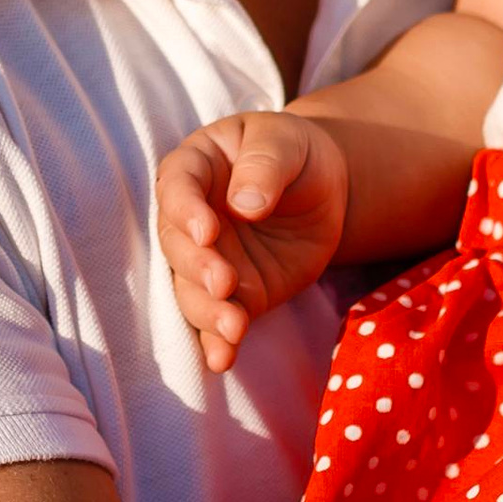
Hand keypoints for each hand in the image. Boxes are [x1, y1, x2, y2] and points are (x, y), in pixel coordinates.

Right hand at [156, 112, 350, 370]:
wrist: (325, 188)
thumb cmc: (296, 152)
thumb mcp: (286, 142)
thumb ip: (265, 165)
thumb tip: (245, 204)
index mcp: (195, 167)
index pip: (176, 188)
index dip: (185, 211)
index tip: (207, 232)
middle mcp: (191, 218)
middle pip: (178, 246)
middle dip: (197, 268)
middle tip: (224, 282)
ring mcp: (209, 259)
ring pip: (191, 289)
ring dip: (207, 312)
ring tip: (234, 327)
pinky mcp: (234, 293)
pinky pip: (217, 321)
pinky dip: (217, 342)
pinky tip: (223, 359)